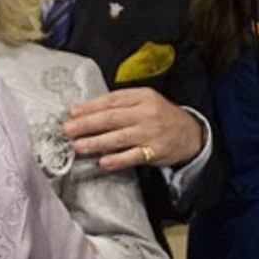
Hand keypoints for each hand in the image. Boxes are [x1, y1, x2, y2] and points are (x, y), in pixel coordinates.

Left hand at [62, 87, 203, 170]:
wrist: (191, 133)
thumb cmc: (160, 116)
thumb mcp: (144, 101)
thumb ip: (119, 104)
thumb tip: (85, 110)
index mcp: (142, 96)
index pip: (111, 100)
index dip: (90, 107)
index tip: (72, 113)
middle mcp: (146, 113)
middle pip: (112, 118)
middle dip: (87, 124)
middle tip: (68, 129)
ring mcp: (151, 133)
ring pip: (118, 138)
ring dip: (96, 143)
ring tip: (78, 146)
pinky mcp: (155, 152)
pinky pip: (132, 157)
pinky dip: (116, 160)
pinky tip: (102, 162)